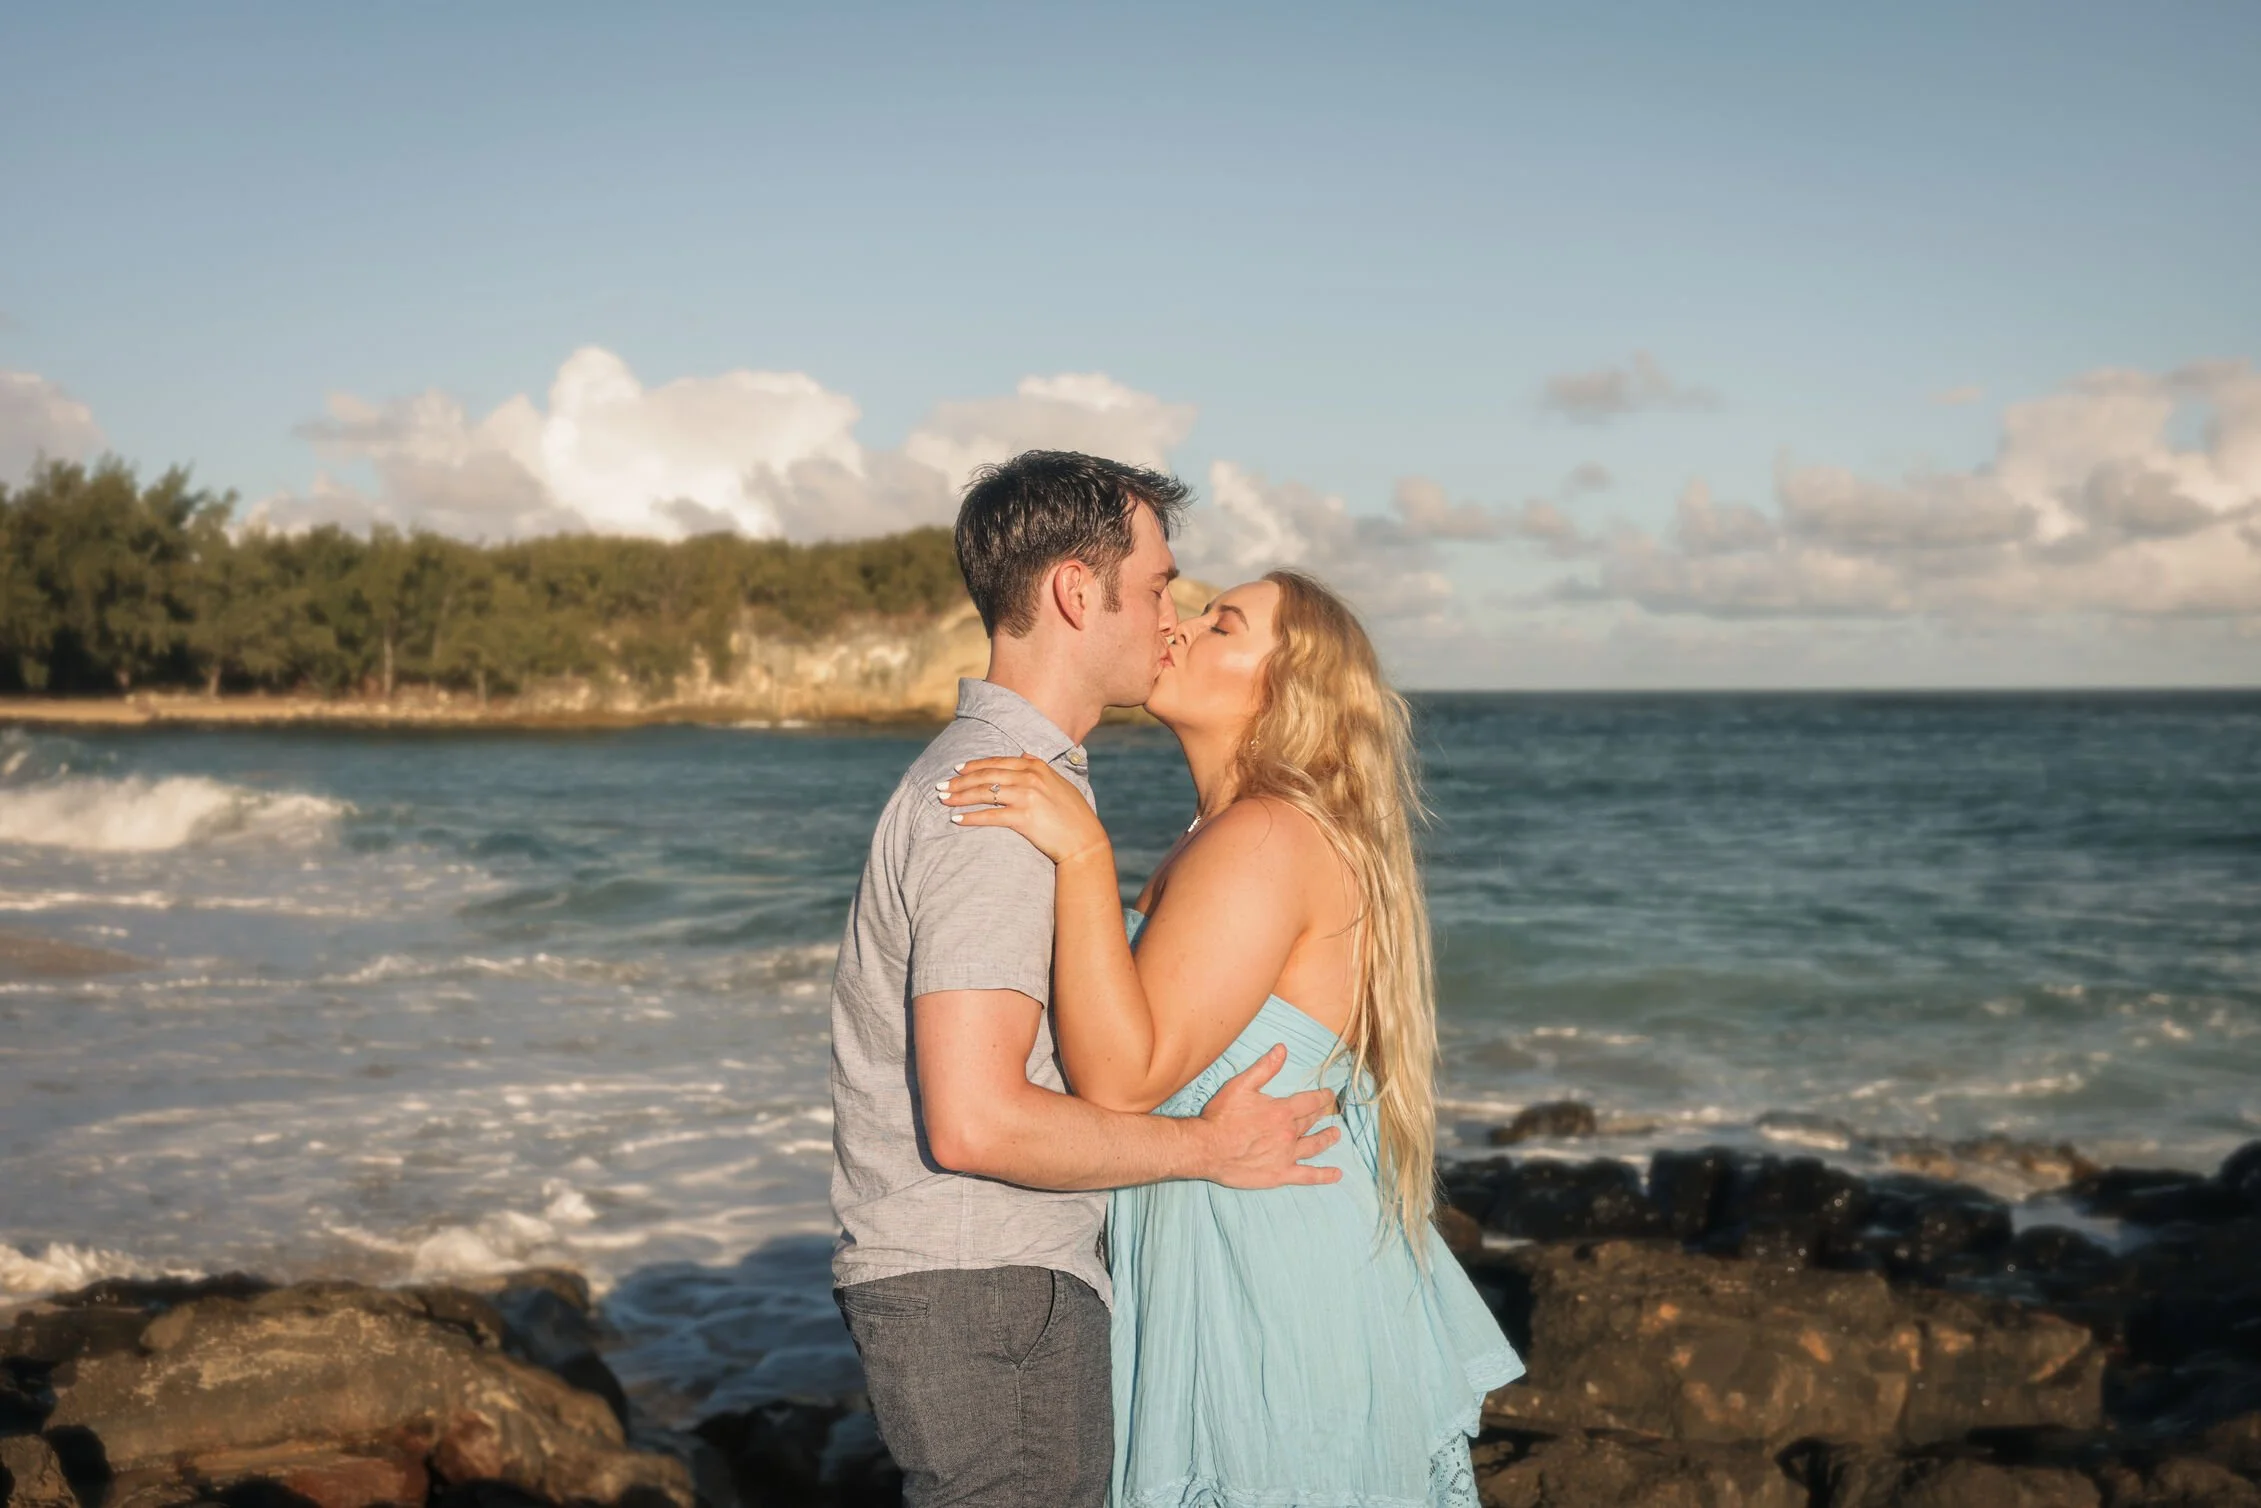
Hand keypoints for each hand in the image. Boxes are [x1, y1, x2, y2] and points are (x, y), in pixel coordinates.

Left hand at [938, 754, 1111, 866]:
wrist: (1084, 840)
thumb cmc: (1072, 814)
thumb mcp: (1058, 782)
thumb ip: (1039, 766)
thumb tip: (1023, 753)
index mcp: (1037, 767)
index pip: (997, 762)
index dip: (974, 765)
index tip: (957, 769)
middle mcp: (1030, 778)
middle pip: (986, 776)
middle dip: (960, 781)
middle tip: (940, 786)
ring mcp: (1027, 797)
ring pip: (984, 793)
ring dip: (960, 797)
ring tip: (943, 801)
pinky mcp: (1024, 818)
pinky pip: (990, 816)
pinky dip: (971, 817)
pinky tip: (956, 819)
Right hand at [1192, 1043, 1342, 1187]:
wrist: (1207, 1148)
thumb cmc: (1221, 1116)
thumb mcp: (1241, 1085)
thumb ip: (1264, 1068)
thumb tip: (1282, 1049)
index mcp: (1282, 1111)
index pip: (1309, 1102)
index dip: (1321, 1097)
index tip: (1328, 1094)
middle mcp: (1289, 1133)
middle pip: (1310, 1122)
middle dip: (1321, 1115)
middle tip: (1329, 1112)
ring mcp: (1287, 1155)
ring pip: (1314, 1146)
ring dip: (1327, 1139)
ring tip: (1336, 1135)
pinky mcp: (1280, 1174)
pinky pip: (1308, 1175)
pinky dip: (1323, 1175)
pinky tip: (1336, 1174)